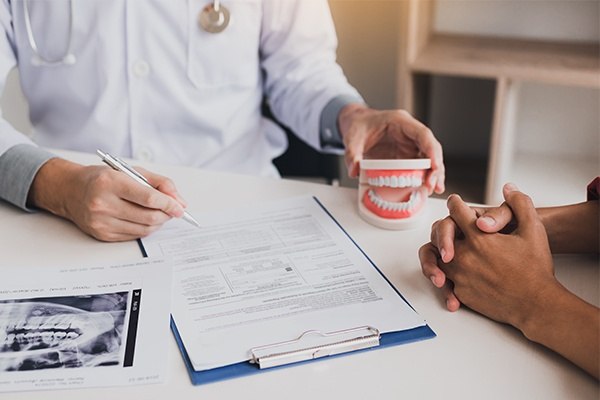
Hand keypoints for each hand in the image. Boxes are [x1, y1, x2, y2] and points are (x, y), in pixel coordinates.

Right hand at [29, 158, 186, 241]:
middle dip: (166, 215)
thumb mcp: (130, 171)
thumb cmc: (101, 178)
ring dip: (158, 223)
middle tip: (173, 210)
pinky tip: (145, 220)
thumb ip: (159, 183)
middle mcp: (103, 203)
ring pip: (143, 229)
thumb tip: (179, 201)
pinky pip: (133, 236)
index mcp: (110, 182)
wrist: (70, 190)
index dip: (169, 204)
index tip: (180, 207)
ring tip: (160, 214)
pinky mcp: (102, 235)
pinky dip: (145, 229)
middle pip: (148, 217)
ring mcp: (101, 222)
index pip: (149, 198)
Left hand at [338, 104, 444, 194]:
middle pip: (430, 148)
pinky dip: (423, 177)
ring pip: (428, 158)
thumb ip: (352, 153)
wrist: (356, 124)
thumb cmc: (358, 125)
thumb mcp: (352, 138)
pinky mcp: (406, 155)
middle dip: (435, 167)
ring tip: (433, 190)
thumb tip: (354, 171)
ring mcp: (409, 144)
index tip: (435, 166)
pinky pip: (419, 166)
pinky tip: (424, 189)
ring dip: (433, 174)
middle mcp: (409, 133)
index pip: (423, 134)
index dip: (432, 150)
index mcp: (400, 122)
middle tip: (433, 185)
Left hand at [437, 186, 557, 328]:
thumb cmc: (536, 268)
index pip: (457, 212)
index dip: (456, 203)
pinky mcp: (461, 293)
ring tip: (448, 249)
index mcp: (479, 237)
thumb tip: (508, 188)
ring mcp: (460, 275)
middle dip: (445, 227)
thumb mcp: (533, 230)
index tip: (454, 202)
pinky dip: (448, 273)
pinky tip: (456, 271)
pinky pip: (446, 279)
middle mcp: (464, 255)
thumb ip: (520, 204)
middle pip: (441, 233)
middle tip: (450, 226)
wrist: (536, 305)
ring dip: (442, 250)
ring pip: (438, 256)